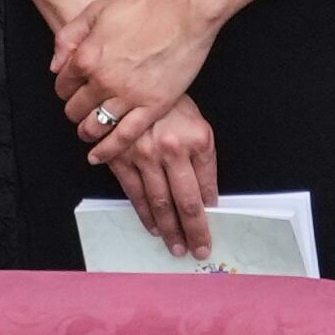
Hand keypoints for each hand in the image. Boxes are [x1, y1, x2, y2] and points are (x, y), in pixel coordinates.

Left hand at [55, 0, 215, 160]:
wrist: (186, 13)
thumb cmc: (146, 7)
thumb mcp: (98, 10)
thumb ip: (69, 36)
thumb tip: (56, 65)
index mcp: (86, 57)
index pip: (62, 85)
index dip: (66, 88)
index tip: (75, 89)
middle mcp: (103, 81)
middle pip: (75, 108)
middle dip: (75, 110)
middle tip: (83, 108)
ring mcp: (128, 96)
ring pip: (94, 126)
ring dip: (87, 131)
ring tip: (90, 130)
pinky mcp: (153, 106)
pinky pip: (124, 136)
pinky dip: (108, 150)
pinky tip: (98, 156)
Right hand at [109, 95, 219, 259]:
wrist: (134, 85)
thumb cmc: (171, 106)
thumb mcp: (199, 126)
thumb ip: (204, 161)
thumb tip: (208, 198)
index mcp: (197, 140)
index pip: (207, 186)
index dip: (210, 212)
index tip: (212, 230)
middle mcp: (172, 151)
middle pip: (186, 200)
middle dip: (193, 229)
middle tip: (199, 249)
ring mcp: (145, 156)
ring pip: (160, 202)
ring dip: (169, 229)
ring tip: (177, 247)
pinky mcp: (121, 160)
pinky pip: (135, 194)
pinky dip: (145, 214)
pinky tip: (153, 228)